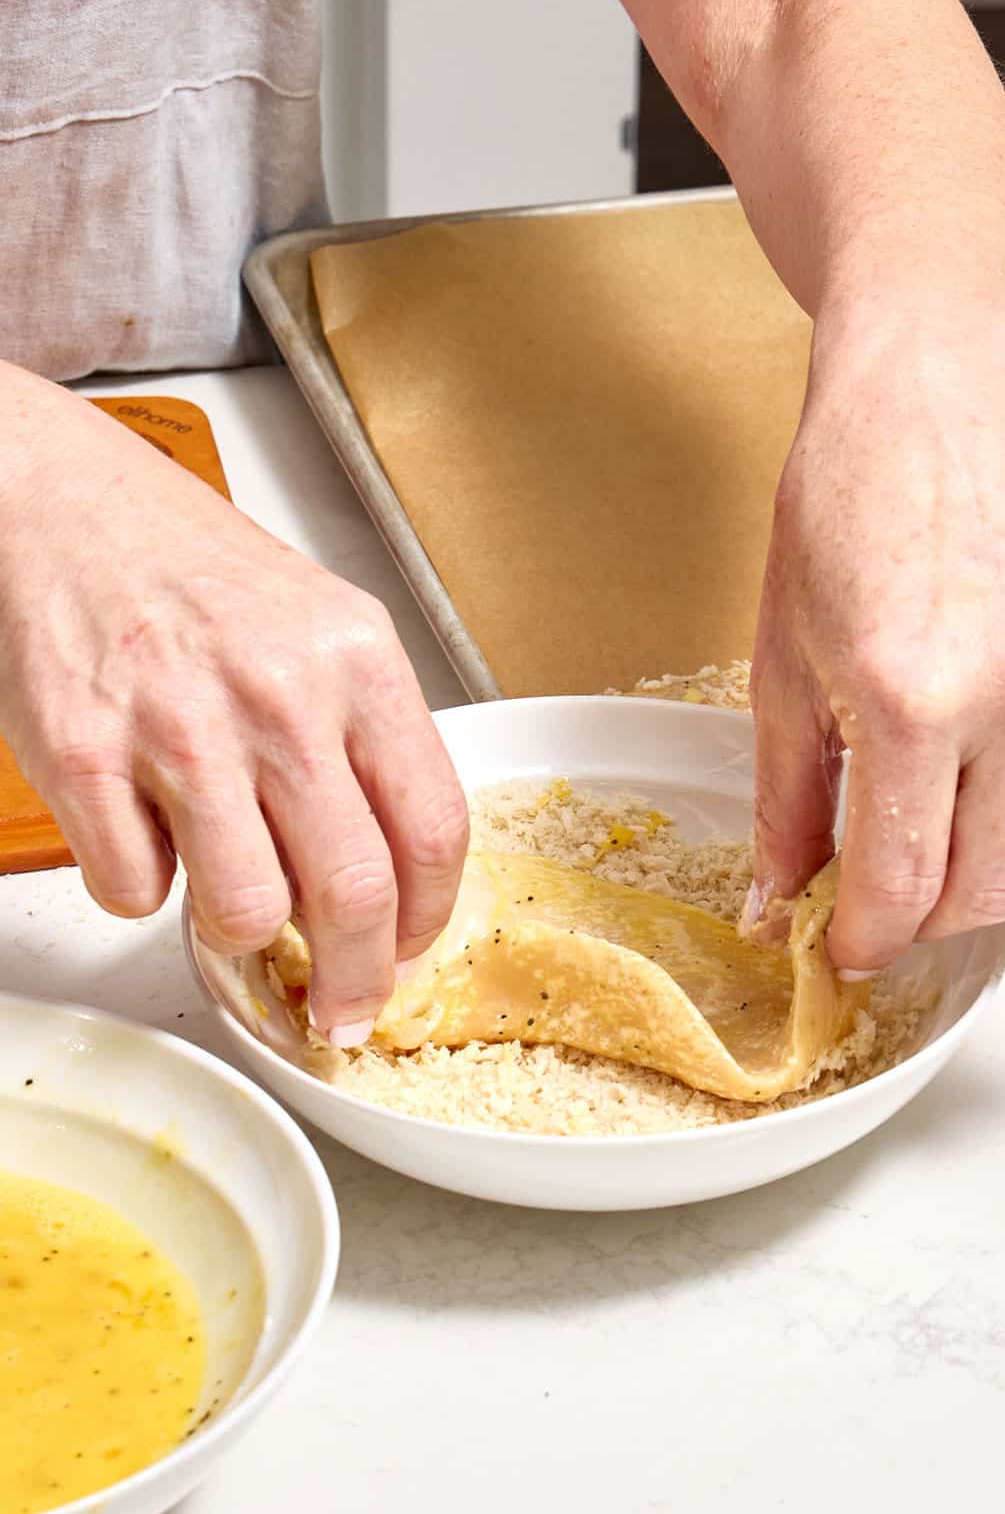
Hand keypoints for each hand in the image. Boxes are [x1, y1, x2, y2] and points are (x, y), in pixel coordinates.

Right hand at [0, 370, 467, 1039]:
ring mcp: (179, 724)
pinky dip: (141, 887)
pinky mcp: (83, 752)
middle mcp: (280, 693)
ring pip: (244, 909)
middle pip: (353, 891)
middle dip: (355, 981)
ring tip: (227, 898)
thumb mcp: (319, 627)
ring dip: (238, 935)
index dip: (429, 917)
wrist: (62, 502)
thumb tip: (392, 873)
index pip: (434, 826)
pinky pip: (134, 888)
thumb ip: (362, 739)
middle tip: (341, 1012)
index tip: (413, 951)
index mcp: (358, 660)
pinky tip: (145, 830)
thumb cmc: (193, 571)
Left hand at [746, 308, 1004, 973]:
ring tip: (988, 812)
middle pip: (999, 888)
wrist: (933, 402)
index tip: (851, 945)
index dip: (867, 938)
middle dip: (936, 908)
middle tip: (903, 877)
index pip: (902, 886)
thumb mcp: (784, 663)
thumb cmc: (850, 511)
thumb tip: (781, 902)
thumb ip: (789, 800)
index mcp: (912, 700)